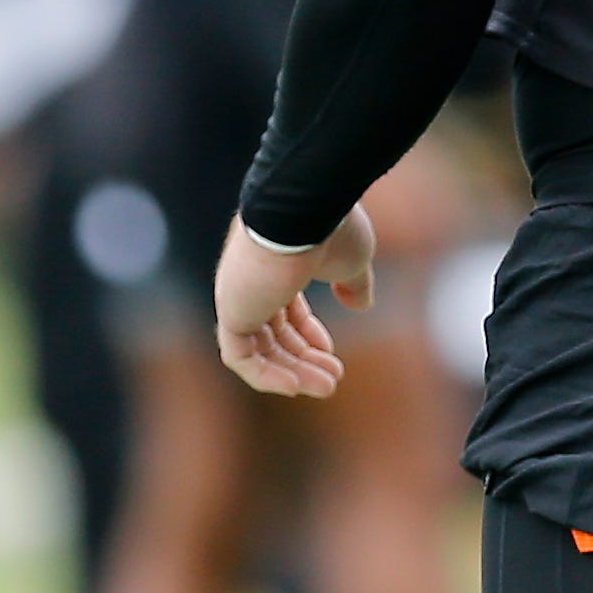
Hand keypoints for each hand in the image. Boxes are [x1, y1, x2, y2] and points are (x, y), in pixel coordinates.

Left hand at [213, 207, 375, 397]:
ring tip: (326, 387)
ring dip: (292, 372)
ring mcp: (237, 294)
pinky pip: (239, 355)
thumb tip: (361, 306)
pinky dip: (264, 375)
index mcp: (274, 263)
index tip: (331, 352)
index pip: (283, 308)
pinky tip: (294, 386)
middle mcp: (250, 279)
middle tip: (332, 381)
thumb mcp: (353, 258)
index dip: (307, 335)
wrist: (308, 205)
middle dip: (303, 360)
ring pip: (258, 348)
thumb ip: (354, 282)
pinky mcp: (231, 309)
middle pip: (272, 332)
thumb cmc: (331, 225)